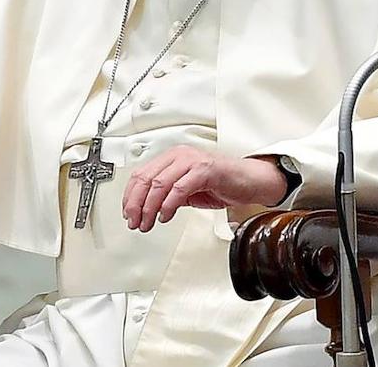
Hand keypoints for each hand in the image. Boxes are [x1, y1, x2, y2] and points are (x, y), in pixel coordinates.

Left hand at [122, 146, 286, 231]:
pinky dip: (169, 205)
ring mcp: (192, 161)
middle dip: (136, 204)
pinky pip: (179, 188)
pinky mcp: (205, 170)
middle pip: (146, 179)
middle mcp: (180, 155)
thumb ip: (167, 193)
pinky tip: (165, 216)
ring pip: (160, 184)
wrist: (250, 181)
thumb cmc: (222, 183)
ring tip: (148, 223)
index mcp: (173, 157)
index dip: (130, 196)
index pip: (141, 174)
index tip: (127, 213)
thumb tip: (146, 208)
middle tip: (134, 222)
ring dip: (149, 208)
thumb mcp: (187, 188)